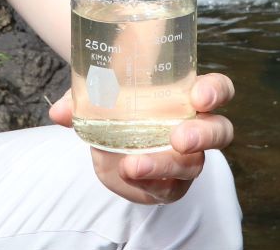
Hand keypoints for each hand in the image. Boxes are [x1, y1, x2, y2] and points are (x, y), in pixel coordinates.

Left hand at [49, 73, 235, 204]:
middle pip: (219, 132)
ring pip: (194, 166)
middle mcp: (196, 126)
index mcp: (189, 94)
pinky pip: (168, 189)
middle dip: (203, 135)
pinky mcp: (170, 183)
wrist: (109, 133)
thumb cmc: (117, 99)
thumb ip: (82, 96)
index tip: (198, 97)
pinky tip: (126, 176)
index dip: (215, 93)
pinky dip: (147, 183)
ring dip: (164, 166)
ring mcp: (186, 158)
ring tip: (132, 165)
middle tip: (178, 138)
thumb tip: (60, 112)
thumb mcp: (99, 90)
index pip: (218, 90)